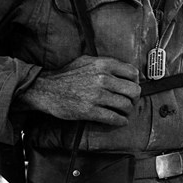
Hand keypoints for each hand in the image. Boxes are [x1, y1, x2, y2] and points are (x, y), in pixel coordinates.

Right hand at [18, 56, 140, 125]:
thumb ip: (107, 63)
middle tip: (131, 102)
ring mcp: (97, 95)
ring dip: (127, 111)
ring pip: (126, 105)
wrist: (47, 89)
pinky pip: (114, 118)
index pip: (133, 73)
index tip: (132, 87)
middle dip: (135, 98)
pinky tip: (120, 120)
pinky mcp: (90, 111)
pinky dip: (121, 121)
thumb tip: (126, 71)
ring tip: (124, 112)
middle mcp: (103, 78)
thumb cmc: (68, 74)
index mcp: (104, 64)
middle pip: (134, 91)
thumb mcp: (88, 60)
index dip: (135, 82)